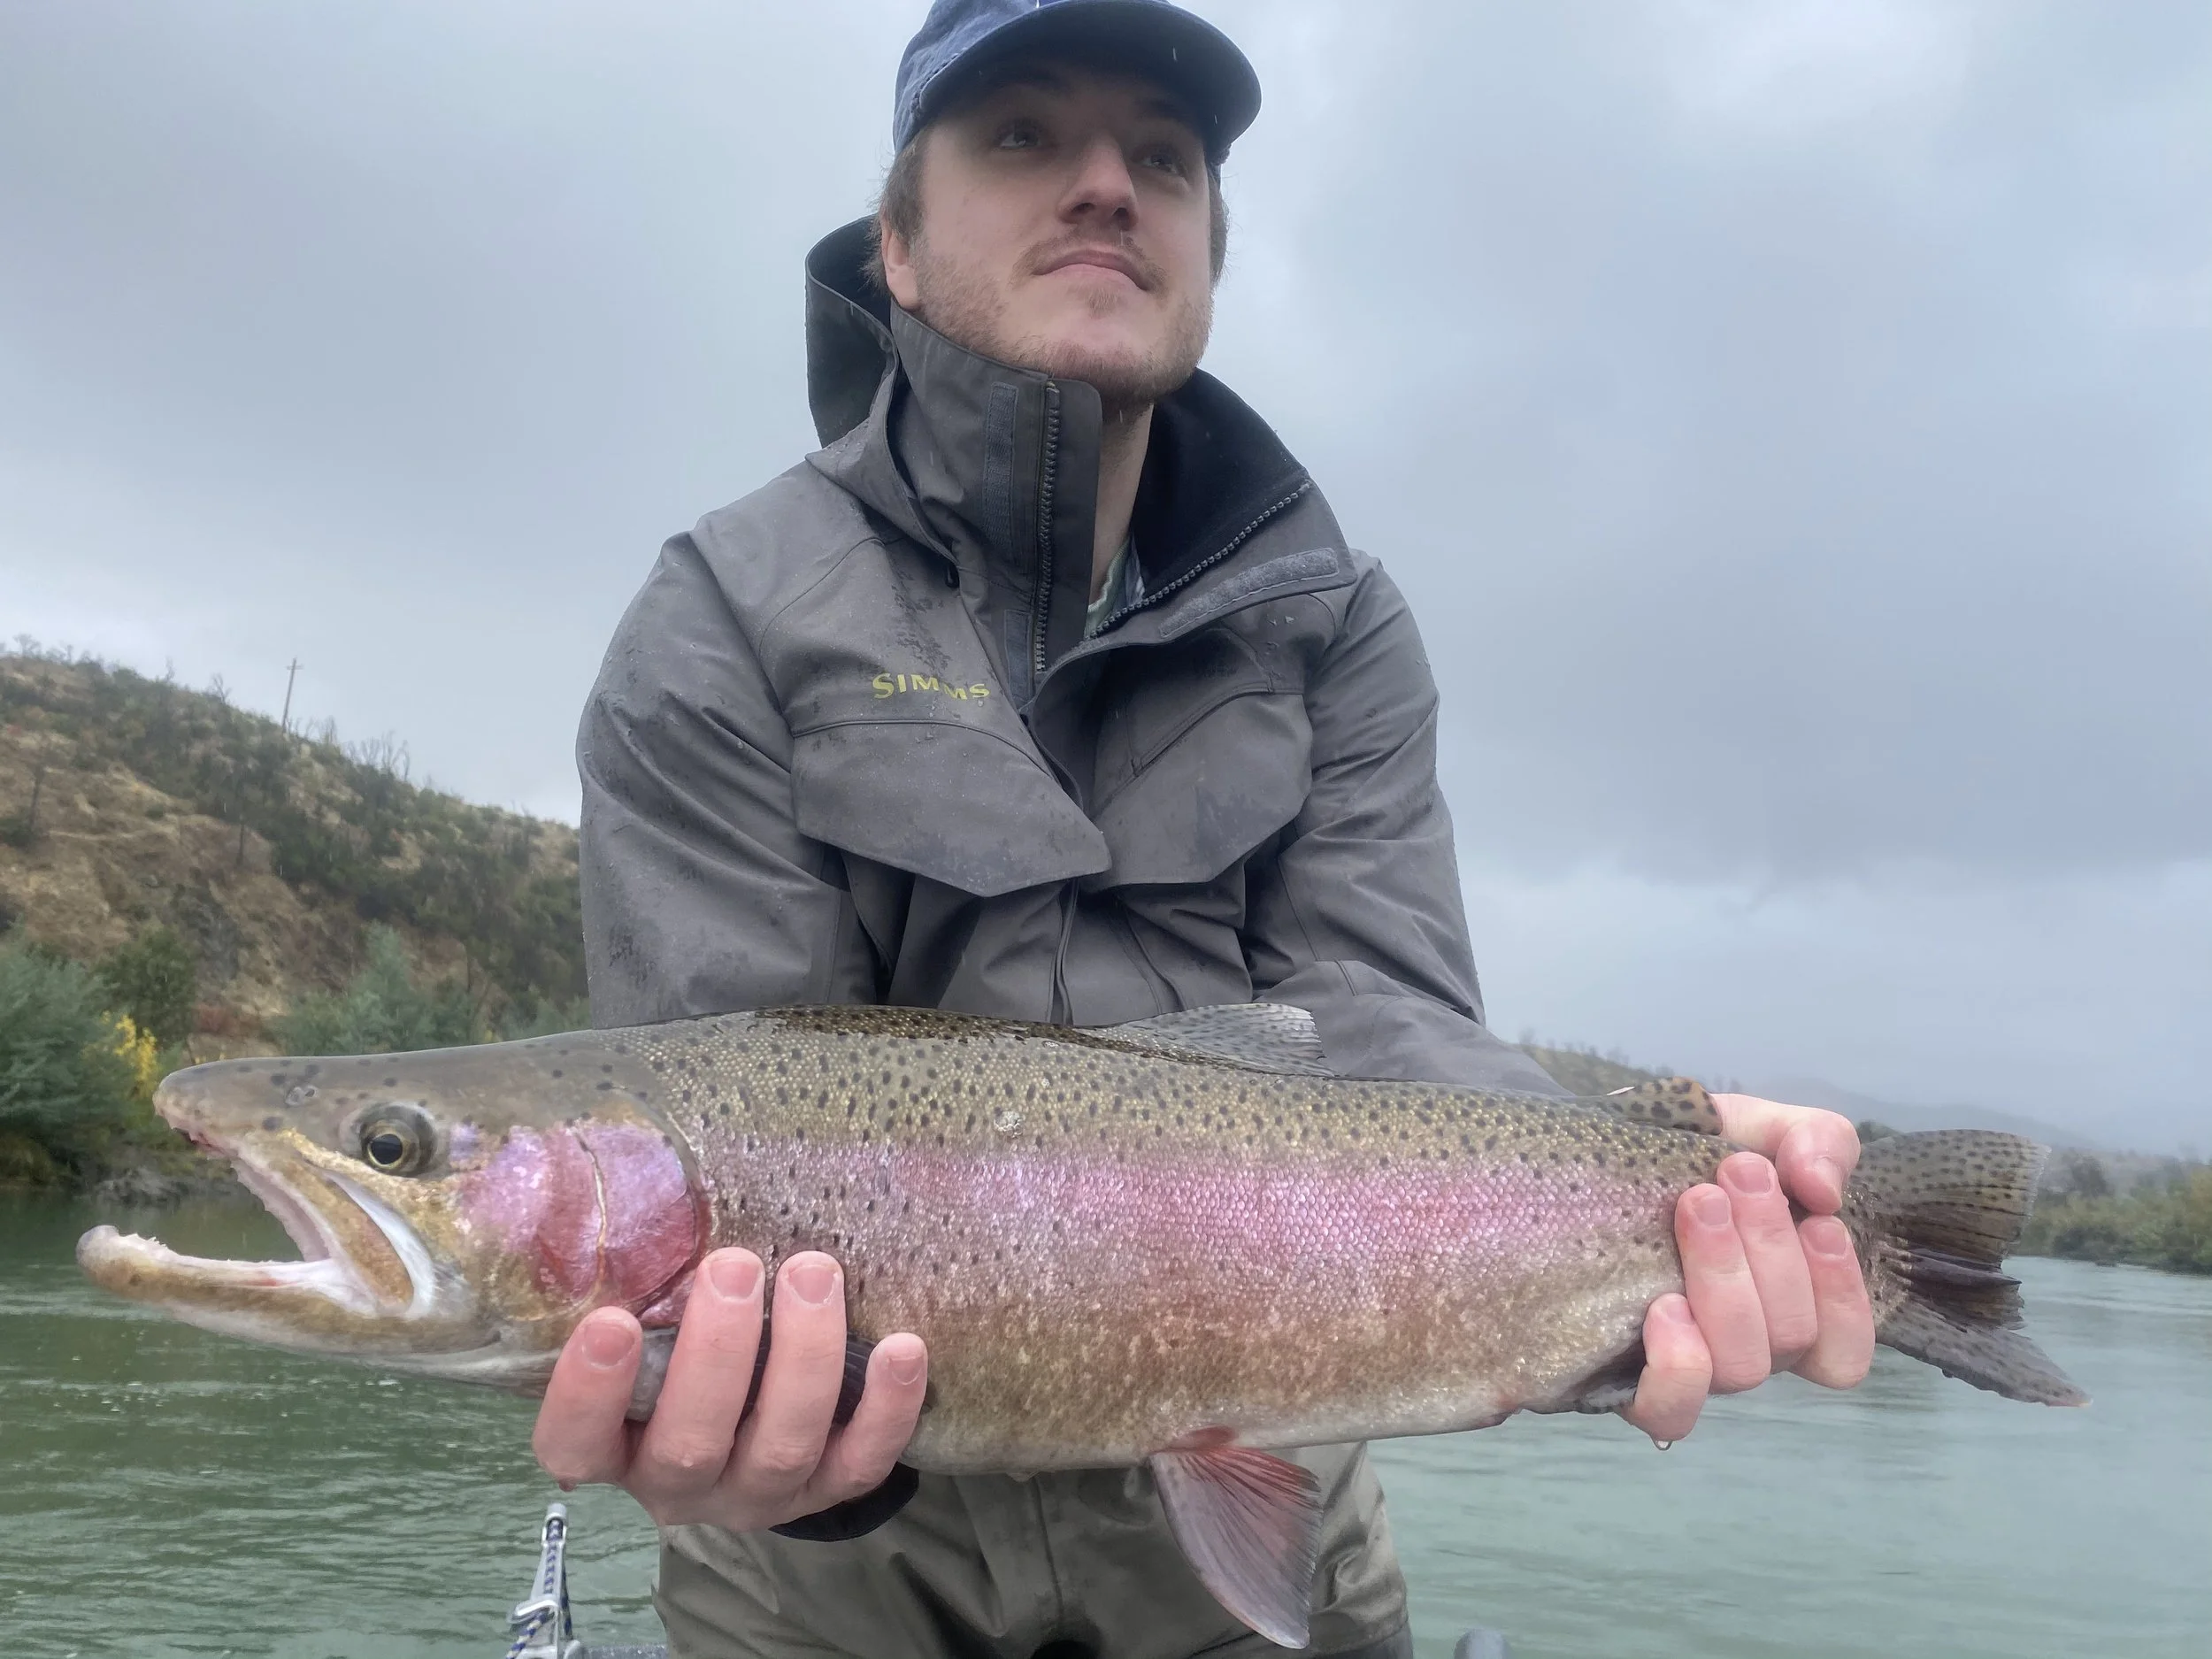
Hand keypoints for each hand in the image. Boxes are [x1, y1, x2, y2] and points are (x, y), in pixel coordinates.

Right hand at [531, 1248, 928, 1530]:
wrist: (746, 1423)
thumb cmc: (675, 1350)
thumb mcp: (641, 1327)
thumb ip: (631, 1285)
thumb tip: (633, 1182)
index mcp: (613, 1449)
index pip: (575, 1442)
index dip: (587, 1394)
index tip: (610, 1321)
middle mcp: (679, 1484)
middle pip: (690, 1444)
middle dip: (717, 1353)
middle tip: (733, 1266)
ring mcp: (758, 1494)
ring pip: (782, 1447)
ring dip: (802, 1357)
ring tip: (813, 1272)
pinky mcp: (829, 1490)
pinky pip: (863, 1463)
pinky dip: (888, 1408)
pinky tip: (903, 1348)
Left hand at [1625, 1096, 1875, 1443]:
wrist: (1588, 1153)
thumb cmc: (1683, 1150)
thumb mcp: (1755, 1127)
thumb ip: (1813, 1141)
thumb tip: (1824, 1190)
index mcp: (1782, 1303)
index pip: (1842, 1350)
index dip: (1843, 1294)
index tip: (1816, 1217)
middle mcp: (1741, 1346)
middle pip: (1790, 1338)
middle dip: (1771, 1248)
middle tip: (1737, 1172)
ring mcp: (1685, 1367)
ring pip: (1741, 1368)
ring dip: (1728, 1282)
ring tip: (1698, 1207)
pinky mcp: (1623, 1380)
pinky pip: (1668, 1414)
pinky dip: (1680, 1366)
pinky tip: (1663, 1308)